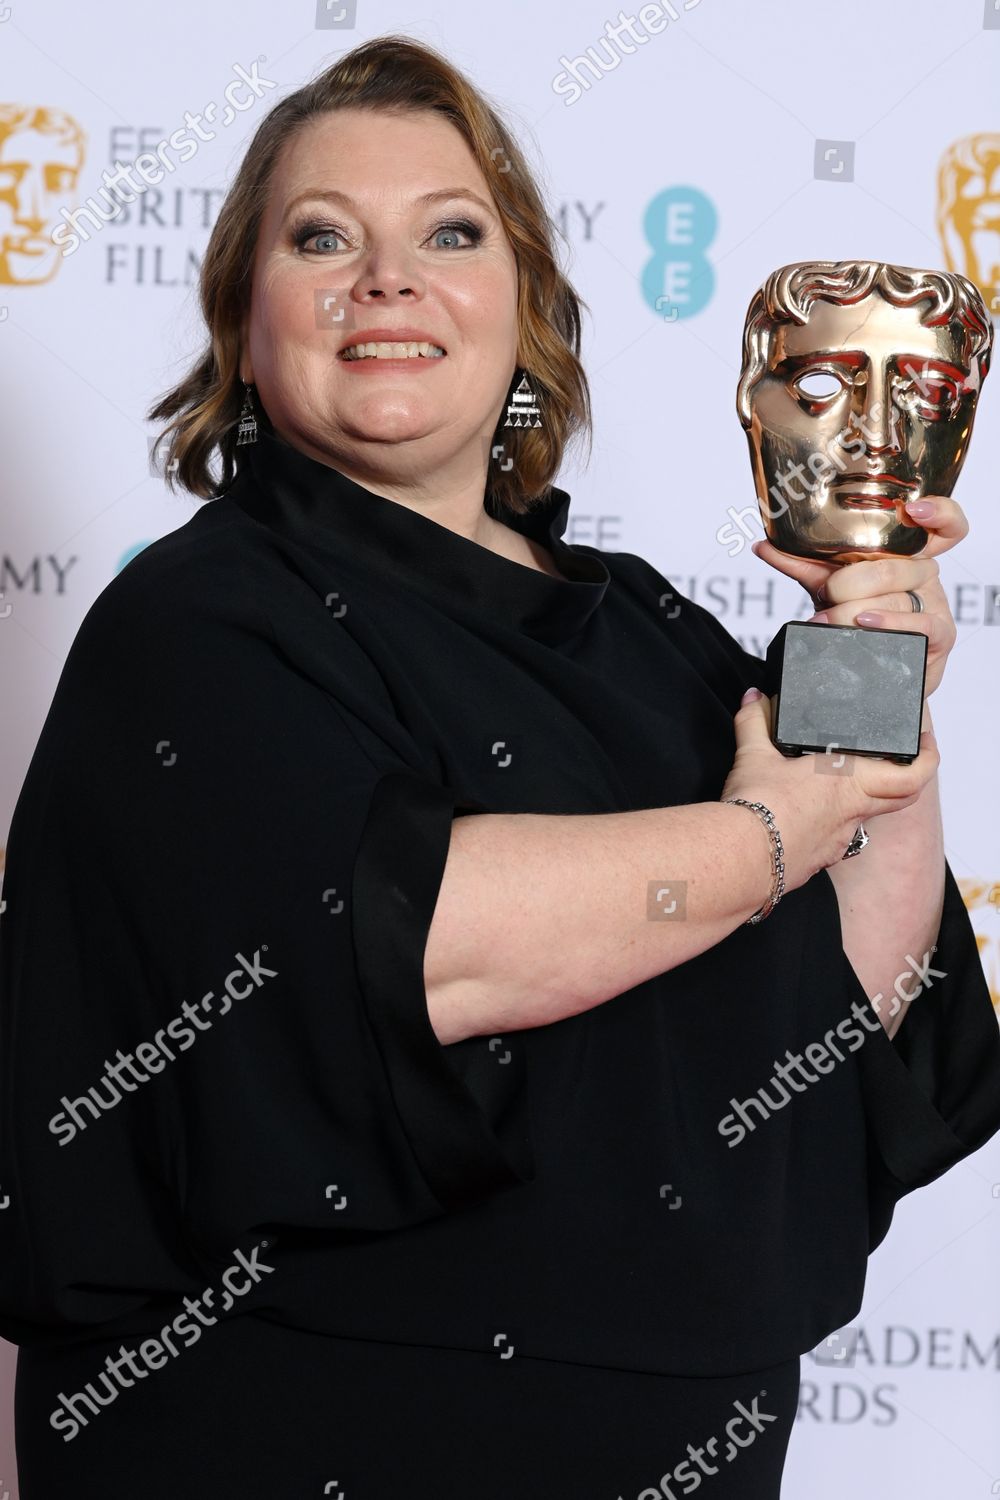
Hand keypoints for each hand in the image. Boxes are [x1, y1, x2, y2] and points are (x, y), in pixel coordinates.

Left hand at [750, 495, 965, 696]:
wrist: (873, 668)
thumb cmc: (857, 618)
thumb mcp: (828, 586)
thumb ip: (801, 563)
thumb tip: (764, 545)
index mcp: (907, 554)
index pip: (944, 524)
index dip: (938, 512)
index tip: (913, 509)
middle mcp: (925, 574)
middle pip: (896, 566)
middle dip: (852, 583)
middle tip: (827, 595)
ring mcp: (935, 604)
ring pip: (899, 597)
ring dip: (856, 610)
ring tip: (828, 620)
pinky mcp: (940, 635)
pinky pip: (920, 624)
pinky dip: (889, 624)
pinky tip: (866, 624)